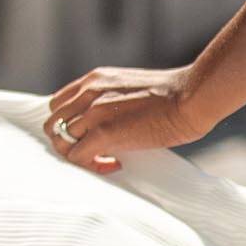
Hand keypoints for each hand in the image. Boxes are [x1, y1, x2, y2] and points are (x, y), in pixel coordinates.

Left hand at [42, 65, 205, 177]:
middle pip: (54, 123)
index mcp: (95, 79)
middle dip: (70, 141)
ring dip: (78, 155)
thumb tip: (113, 123)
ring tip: (105, 159)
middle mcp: (88, 92)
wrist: (192, 96)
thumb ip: (114, 100)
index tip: (92, 135)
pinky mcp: (103, 133)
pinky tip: (114, 164)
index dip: (71, 123)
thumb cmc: (176, 95)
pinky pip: (77, 157)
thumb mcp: (132, 88)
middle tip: (96, 152)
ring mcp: (93, 112)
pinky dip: (91, 165)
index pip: (60, 103)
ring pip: (60, 141)